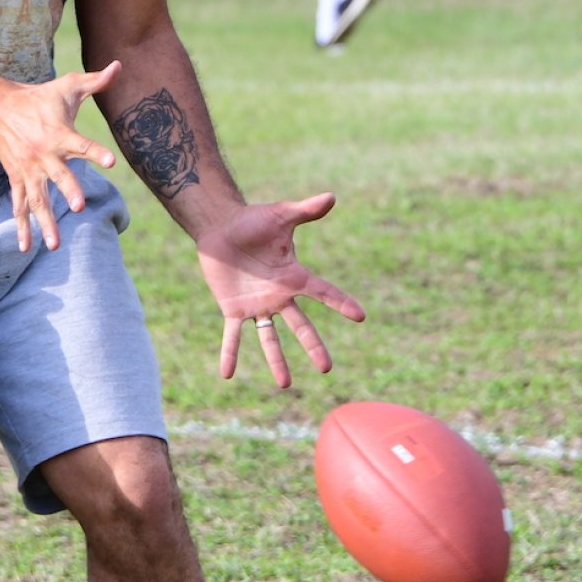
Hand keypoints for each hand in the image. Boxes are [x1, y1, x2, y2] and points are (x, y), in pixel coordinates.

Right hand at [0, 61, 120, 253]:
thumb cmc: (40, 98)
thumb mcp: (67, 86)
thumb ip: (96, 81)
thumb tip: (120, 65)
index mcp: (59, 134)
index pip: (81, 144)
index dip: (96, 152)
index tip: (112, 162)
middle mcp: (43, 155)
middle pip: (57, 176)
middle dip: (67, 190)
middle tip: (79, 206)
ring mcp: (28, 170)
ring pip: (37, 199)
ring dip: (45, 222)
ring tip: (54, 246)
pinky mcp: (17, 178)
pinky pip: (19, 205)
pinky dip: (22, 227)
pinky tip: (25, 248)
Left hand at [196, 193, 365, 386]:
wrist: (221, 227)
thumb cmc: (252, 220)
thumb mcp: (280, 215)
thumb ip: (305, 210)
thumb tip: (331, 196)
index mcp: (293, 276)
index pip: (322, 292)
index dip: (340, 302)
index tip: (360, 316)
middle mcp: (279, 296)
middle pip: (300, 326)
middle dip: (313, 346)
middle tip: (326, 369)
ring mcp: (257, 305)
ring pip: (269, 338)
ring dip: (276, 360)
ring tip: (284, 384)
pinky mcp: (233, 308)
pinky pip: (233, 335)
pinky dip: (230, 353)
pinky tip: (227, 374)